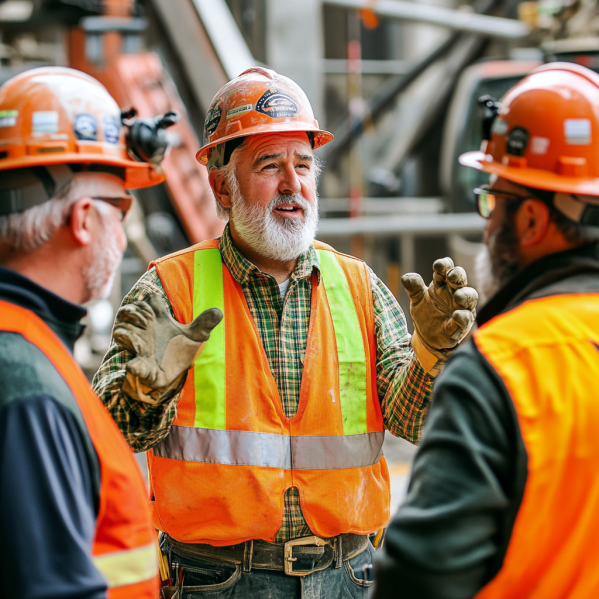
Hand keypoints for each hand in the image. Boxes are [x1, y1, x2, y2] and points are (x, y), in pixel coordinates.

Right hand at [112, 294, 222, 403]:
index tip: (159, 308)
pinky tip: (138, 364)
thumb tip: (219, 311)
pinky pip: (131, 365)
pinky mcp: (142, 369)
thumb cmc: (180, 351)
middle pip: (126, 312)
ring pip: (119, 332)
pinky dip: (134, 365)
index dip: (150, 301)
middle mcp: (144, 332)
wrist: (174, 374)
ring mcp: (140, 349)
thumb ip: (205, 323)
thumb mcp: (196, 336)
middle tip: (148, 321)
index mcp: (156, 321)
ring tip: (142, 338)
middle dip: (134, 313)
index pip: (147, 302)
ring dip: (128, 332)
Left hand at [401, 257, 477, 376]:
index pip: (446, 271)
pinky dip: (463, 317)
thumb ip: (413, 288)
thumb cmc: (426, 313)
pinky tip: (457, 315)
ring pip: (470, 298)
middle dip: (458, 276)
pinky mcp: (460, 326)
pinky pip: (466, 320)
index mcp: (442, 285)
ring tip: (458, 296)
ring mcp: (460, 309)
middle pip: (460, 280)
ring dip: (465, 295)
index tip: (438, 265)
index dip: (444, 266)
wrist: (427, 337)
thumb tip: (406, 277)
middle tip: (451, 275)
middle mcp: (454, 294)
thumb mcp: (417, 300)